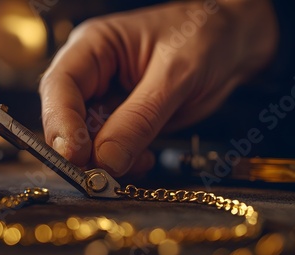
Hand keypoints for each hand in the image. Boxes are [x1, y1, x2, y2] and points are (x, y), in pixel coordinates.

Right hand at [39, 0, 277, 176]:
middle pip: (65, 116)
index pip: (60, 84)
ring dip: (104, 160)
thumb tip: (106, 161)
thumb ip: (140, 117)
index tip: (76, 154)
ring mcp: (106, 100)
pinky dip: (123, 163)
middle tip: (99, 174)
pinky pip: (111, 149)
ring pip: (87, 139)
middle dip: (80, 147)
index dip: (61, 121)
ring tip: (137, 163)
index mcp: (94, 46)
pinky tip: (145, 160)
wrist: (234, 44)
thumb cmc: (206, 39)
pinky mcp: (123, 122)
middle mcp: (92, 74)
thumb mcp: (176, 74)